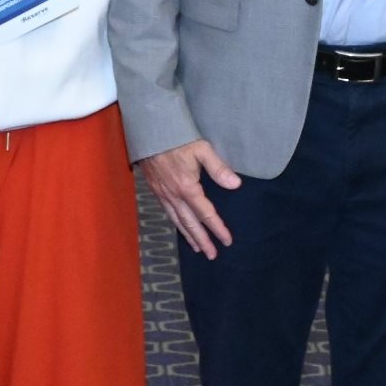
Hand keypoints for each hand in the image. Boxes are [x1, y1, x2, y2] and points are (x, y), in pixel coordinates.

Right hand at [137, 138, 240, 259]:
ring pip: (177, 220)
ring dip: (188, 235)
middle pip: (190, 223)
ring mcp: (162, 194)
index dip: (217, 228)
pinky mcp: (155, 190)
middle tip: (212, 255)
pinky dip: (176, 224)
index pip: (205, 213)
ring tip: (197, 247)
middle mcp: (174, 195)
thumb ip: (219, 168)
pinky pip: (168, 213)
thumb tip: (236, 185)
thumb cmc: (177, 138)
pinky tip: (180, 226)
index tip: (227, 240)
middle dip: (202, 240)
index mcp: (187, 187)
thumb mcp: (202, 149)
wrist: (149, 131)